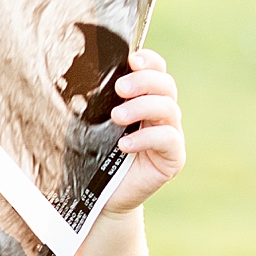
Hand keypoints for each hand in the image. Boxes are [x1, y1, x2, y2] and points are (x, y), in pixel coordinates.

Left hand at [102, 47, 184, 213]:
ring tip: (117, 117)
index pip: (156, 70)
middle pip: (166, 85)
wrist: (98, 196)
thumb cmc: (93, 155)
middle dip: (144, 81)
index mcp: (145, 98)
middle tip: (120, 87)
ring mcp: (170, 134)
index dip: (149, 61)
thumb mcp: (91, 123)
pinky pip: (168, 139)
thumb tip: (83, 73)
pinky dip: (146, 138)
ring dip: (142, 107)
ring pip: (169, 109)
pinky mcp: (173, 157)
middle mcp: (161, 114)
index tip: (132, 59)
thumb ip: (97, 100)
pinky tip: (124, 144)